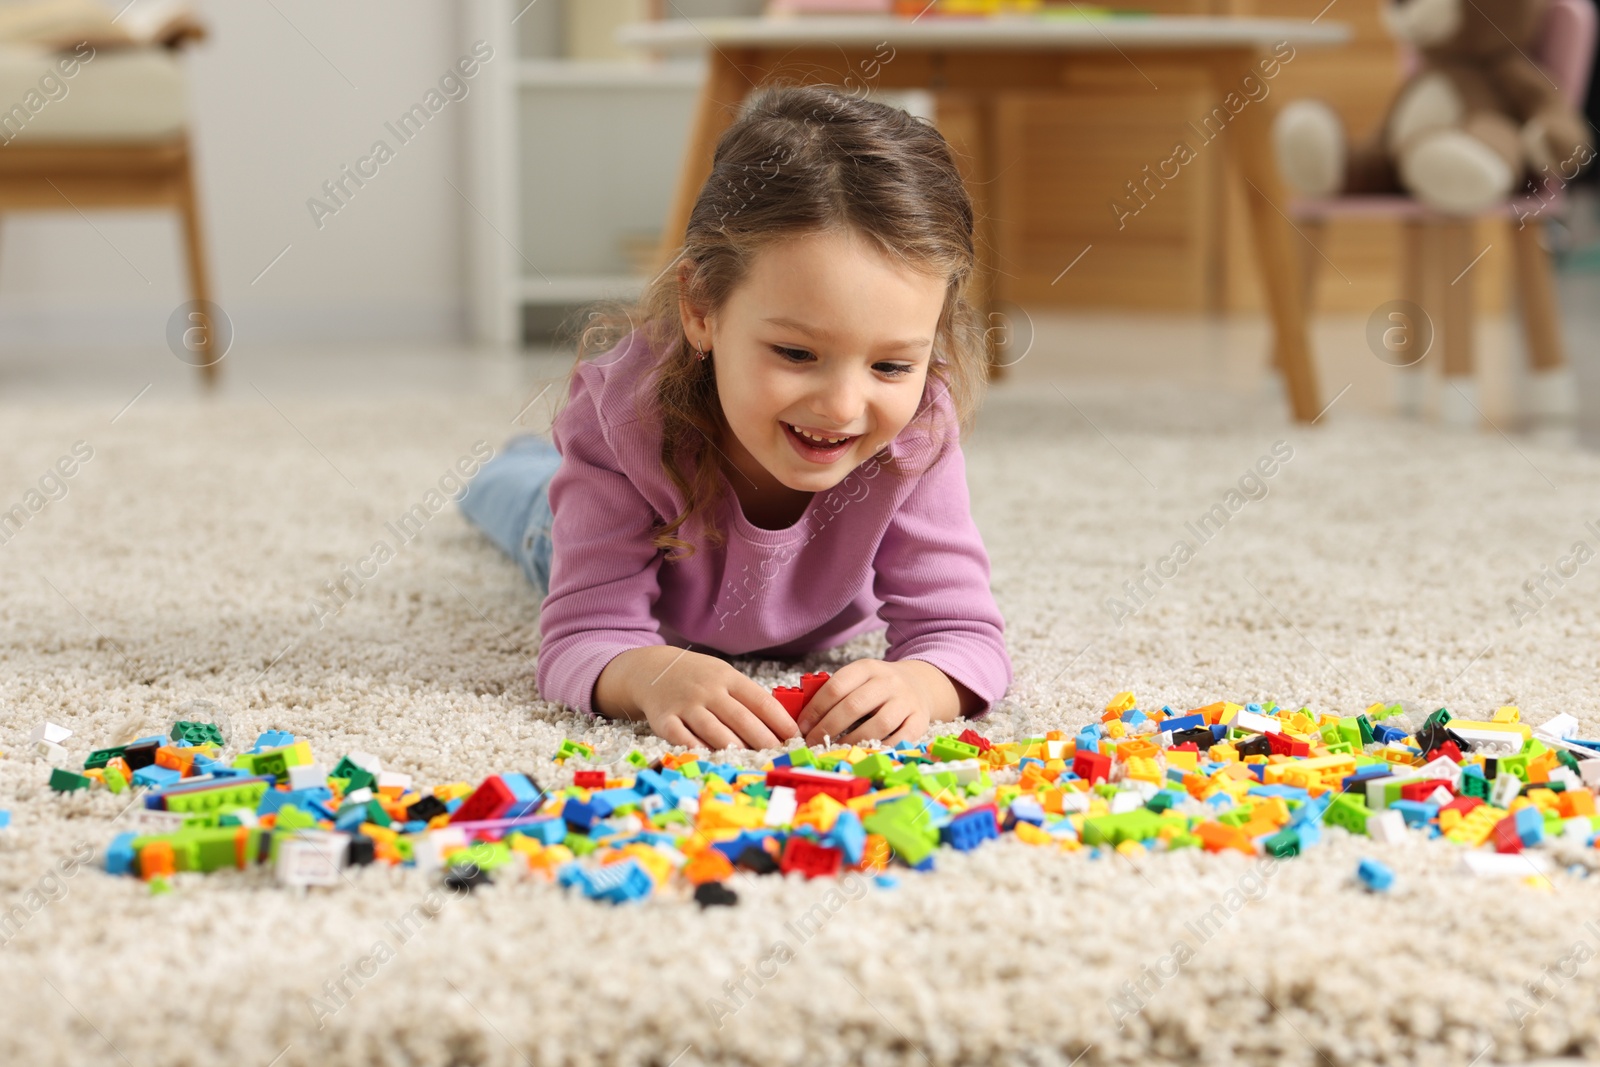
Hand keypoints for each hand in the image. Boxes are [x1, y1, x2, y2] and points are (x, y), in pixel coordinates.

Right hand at [594, 646, 799, 749]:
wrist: (651, 669)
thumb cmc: (697, 677)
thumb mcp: (722, 676)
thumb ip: (746, 696)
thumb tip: (779, 724)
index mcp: (727, 677)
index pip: (759, 700)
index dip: (779, 720)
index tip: (794, 737)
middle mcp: (708, 690)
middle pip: (741, 719)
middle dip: (763, 740)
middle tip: (779, 756)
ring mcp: (685, 705)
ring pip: (715, 731)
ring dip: (737, 748)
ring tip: (754, 761)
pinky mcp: (664, 720)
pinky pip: (683, 738)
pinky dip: (700, 750)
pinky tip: (714, 759)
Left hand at [795, 659, 965, 745]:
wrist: (920, 684)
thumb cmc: (878, 687)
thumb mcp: (859, 678)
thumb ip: (836, 692)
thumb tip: (804, 718)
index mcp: (867, 668)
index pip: (836, 687)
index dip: (816, 709)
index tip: (802, 727)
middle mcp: (888, 682)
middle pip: (854, 706)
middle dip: (828, 727)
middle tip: (813, 742)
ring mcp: (906, 701)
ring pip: (878, 724)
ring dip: (852, 740)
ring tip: (835, 749)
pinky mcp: (920, 719)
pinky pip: (901, 739)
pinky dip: (882, 749)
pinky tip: (865, 753)